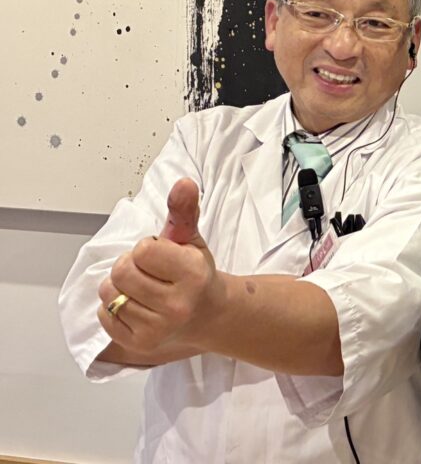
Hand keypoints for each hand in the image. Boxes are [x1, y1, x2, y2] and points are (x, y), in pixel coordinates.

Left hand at [98, 178, 221, 355]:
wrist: (210, 316)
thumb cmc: (196, 275)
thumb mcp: (192, 240)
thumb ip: (183, 210)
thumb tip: (183, 182)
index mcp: (193, 274)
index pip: (143, 250)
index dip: (148, 249)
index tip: (163, 257)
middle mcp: (176, 305)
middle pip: (121, 271)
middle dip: (131, 266)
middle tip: (150, 273)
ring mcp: (157, 328)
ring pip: (109, 293)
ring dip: (120, 286)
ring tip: (143, 288)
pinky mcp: (139, 344)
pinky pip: (104, 315)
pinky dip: (114, 307)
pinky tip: (136, 306)